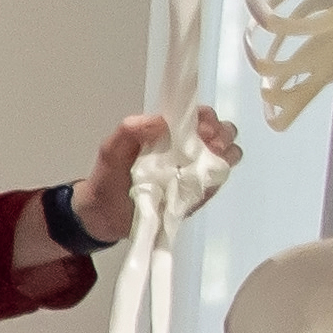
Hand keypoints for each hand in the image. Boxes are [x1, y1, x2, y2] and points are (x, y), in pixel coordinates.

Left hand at [84, 104, 235, 241]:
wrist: (104, 216)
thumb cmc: (109, 178)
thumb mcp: (111, 149)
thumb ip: (130, 130)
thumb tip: (162, 120)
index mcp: (169, 133)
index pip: (200, 116)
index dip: (206, 118)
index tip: (200, 128)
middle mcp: (188, 148)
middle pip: (221, 132)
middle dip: (221, 133)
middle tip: (209, 143)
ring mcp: (196, 170)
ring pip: (228, 153)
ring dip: (226, 151)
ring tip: (209, 158)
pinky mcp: (200, 193)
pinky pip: (220, 180)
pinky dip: (220, 175)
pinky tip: (207, 177)